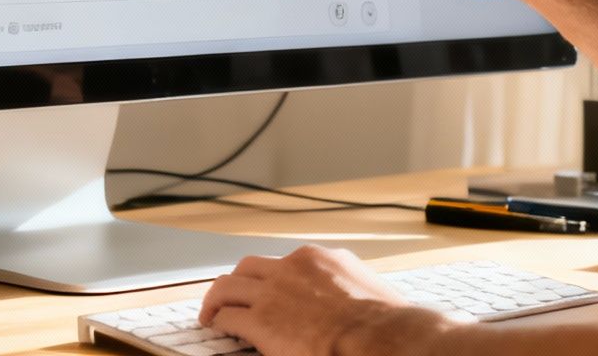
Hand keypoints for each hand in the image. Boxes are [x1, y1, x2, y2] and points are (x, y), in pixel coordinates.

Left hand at [198, 246, 451, 355]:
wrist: (379, 339)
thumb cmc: (386, 325)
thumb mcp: (373, 293)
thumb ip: (355, 292)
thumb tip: (360, 309)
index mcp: (324, 259)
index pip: (290, 262)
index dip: (276, 278)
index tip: (274, 290)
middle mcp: (294, 267)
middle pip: (251, 266)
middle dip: (240, 280)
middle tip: (231, 294)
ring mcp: (274, 291)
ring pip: (228, 286)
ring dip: (217, 299)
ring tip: (211, 312)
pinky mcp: (260, 320)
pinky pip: (227, 317)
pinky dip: (218, 322)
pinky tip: (216, 329)